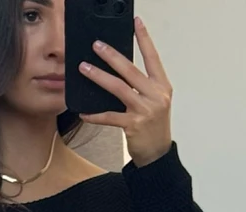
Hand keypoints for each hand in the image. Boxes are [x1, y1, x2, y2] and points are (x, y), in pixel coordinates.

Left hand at [77, 14, 172, 167]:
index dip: (144, 39)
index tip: (136, 22)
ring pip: (118, 88)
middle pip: (130, 70)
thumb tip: (117, 71)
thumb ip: (141, 86)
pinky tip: (84, 112)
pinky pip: (109, 116)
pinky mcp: (133, 125)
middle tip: (96, 45)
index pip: (152, 57)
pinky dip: (95, 115)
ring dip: (99, 77)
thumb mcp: (154, 102)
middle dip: (111, 56)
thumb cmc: (154, 126)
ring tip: (84, 69)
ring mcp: (144, 110)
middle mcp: (155, 95)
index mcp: (162, 86)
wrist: (157, 154)